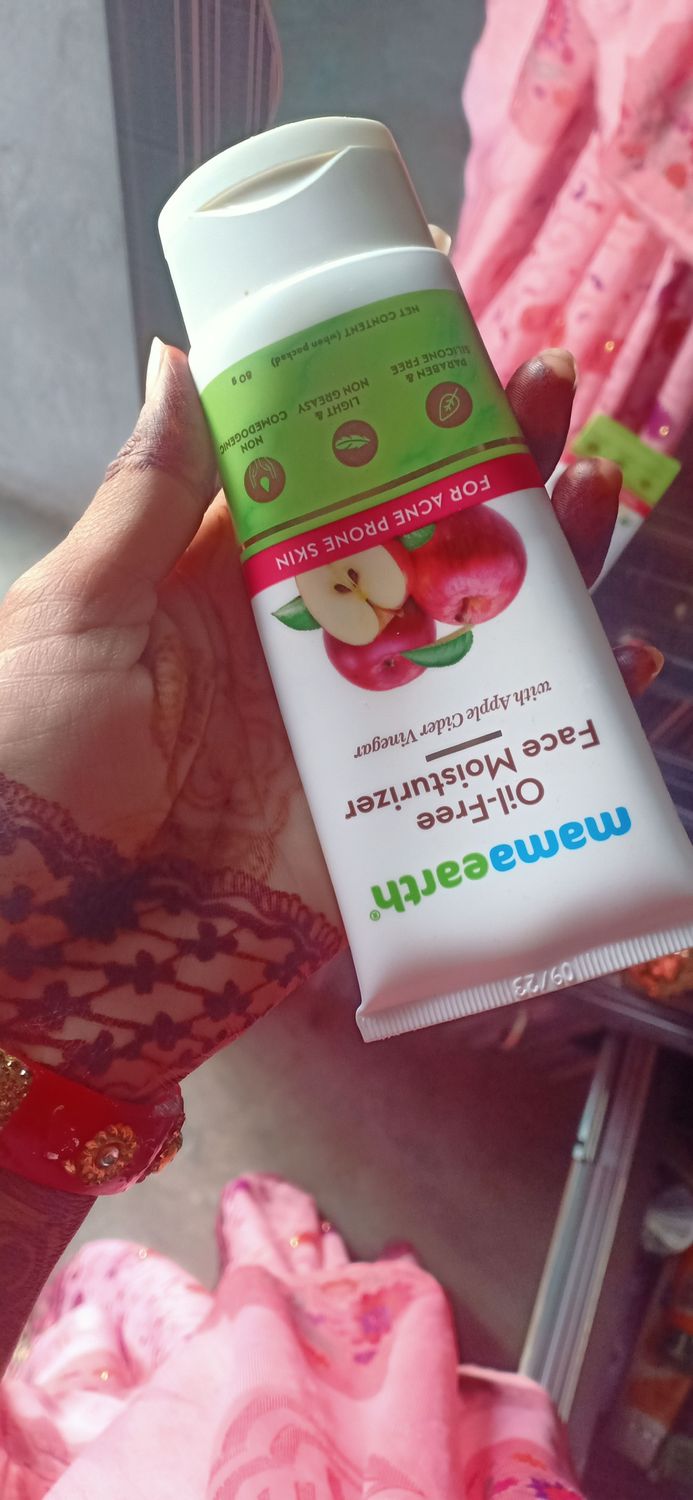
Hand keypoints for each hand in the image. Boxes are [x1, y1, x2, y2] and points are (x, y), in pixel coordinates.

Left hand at [0, 343, 661, 1098]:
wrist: (39, 951)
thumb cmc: (23, 770)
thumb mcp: (74, 616)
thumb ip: (145, 501)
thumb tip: (181, 363)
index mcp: (219, 586)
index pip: (327, 480)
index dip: (391, 415)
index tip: (454, 345)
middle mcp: (294, 650)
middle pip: (414, 545)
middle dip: (489, 468)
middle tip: (558, 389)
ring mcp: (345, 734)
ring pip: (462, 636)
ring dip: (538, 568)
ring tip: (603, 493)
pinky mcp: (378, 820)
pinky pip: (476, 758)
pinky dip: (551, 716)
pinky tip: (614, 666)